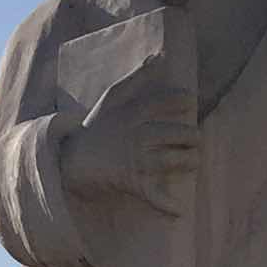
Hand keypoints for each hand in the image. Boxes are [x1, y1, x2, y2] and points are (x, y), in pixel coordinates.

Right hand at [62, 84, 197, 214]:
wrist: (72, 160)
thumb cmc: (95, 127)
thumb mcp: (111, 98)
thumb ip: (137, 77)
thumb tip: (159, 56)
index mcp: (134, 113)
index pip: (166, 102)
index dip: (182, 100)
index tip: (190, 102)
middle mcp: (138, 134)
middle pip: (178, 133)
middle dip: (192, 137)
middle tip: (194, 139)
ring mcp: (136, 160)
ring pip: (174, 160)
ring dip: (190, 162)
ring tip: (194, 160)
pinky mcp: (132, 181)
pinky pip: (154, 195)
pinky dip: (166, 205)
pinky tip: (179, 210)